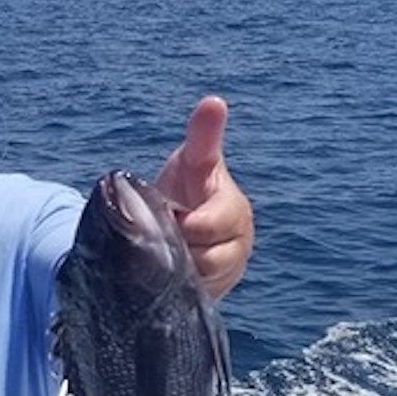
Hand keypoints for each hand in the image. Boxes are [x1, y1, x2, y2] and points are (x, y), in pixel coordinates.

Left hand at [155, 97, 253, 299]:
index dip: (195, 224)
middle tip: (159, 230)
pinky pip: (192, 294)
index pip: (216, 220)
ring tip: (162, 247)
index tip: (180, 220)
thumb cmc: (190, 187)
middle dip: (175, 243)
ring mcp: (229, 270)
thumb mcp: (193, 161)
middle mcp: (237, 243)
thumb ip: (203, 136)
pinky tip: (166, 271)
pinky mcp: (215, 291)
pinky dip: (175, 285)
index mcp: (232, 210)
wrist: (184, 228)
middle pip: (202, 255)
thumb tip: (215, 101)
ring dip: (174, 265)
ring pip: (196, 278)